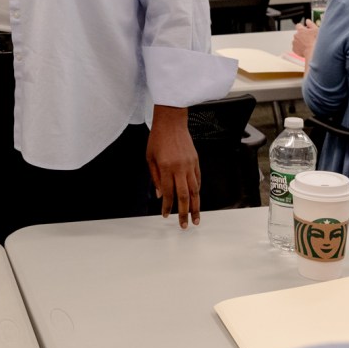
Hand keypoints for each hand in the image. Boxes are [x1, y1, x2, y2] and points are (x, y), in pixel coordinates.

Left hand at [148, 105, 200, 227]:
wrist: (172, 122)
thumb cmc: (158, 138)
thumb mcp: (150, 158)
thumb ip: (155, 178)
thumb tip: (161, 195)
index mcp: (166, 168)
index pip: (169, 193)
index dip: (168, 207)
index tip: (166, 215)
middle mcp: (180, 168)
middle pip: (184, 196)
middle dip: (184, 213)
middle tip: (185, 225)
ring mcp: (190, 165)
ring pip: (195, 190)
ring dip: (195, 206)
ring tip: (196, 218)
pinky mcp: (196, 161)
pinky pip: (198, 180)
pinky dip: (197, 191)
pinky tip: (196, 199)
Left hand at [292, 19, 318, 61]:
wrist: (313, 52)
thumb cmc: (316, 41)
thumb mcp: (316, 30)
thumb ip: (311, 24)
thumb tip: (307, 21)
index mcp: (300, 30)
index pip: (298, 25)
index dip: (302, 27)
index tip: (305, 30)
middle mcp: (296, 35)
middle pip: (298, 34)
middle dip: (302, 35)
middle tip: (309, 39)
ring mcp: (294, 43)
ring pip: (297, 41)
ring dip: (300, 42)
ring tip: (308, 45)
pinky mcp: (294, 49)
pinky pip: (296, 47)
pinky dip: (299, 48)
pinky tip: (305, 49)